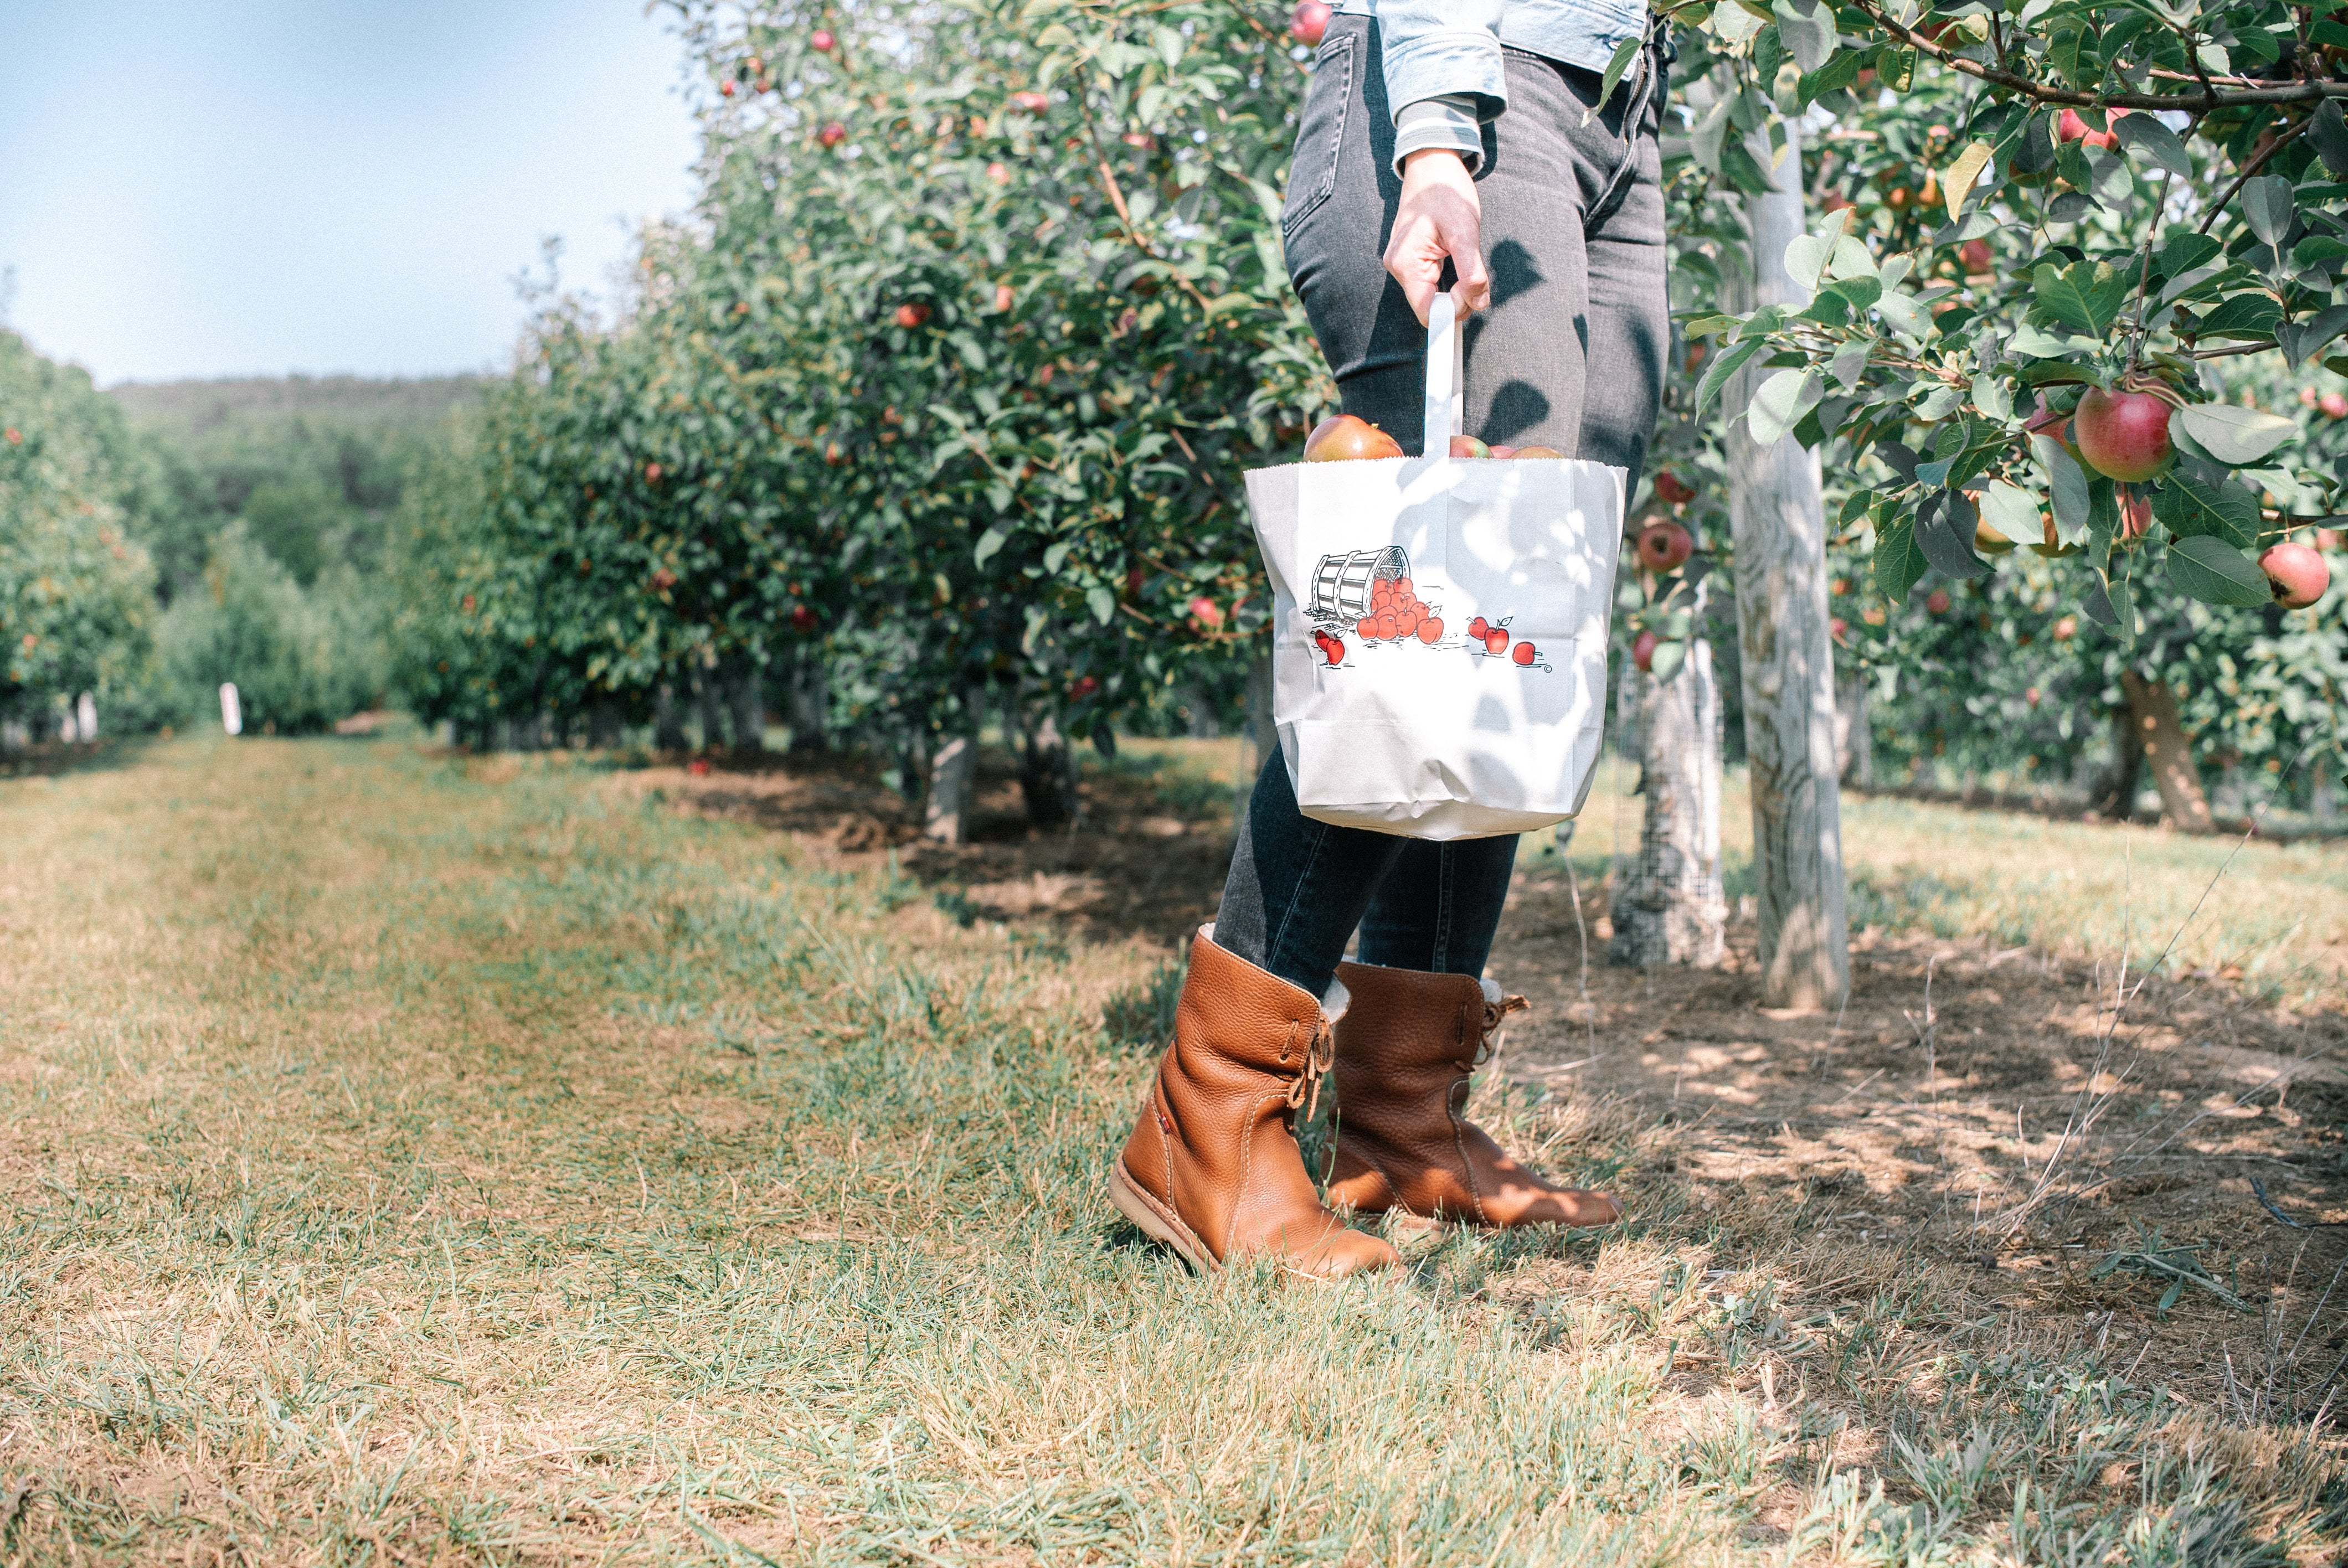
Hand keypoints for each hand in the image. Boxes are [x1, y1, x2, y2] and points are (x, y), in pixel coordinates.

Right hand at [1382, 149, 1489, 324]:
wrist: (1432, 165)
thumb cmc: (1445, 191)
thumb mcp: (1465, 231)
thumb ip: (1471, 271)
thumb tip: (1478, 303)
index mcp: (1406, 263)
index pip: (1428, 312)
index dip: (1454, 309)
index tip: (1473, 290)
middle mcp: (1398, 268)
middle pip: (1430, 306)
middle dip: (1457, 298)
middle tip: (1474, 272)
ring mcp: (1401, 264)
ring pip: (1432, 295)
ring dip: (1454, 287)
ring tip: (1462, 256)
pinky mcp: (1409, 260)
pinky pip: (1430, 283)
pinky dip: (1448, 279)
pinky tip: (1453, 258)